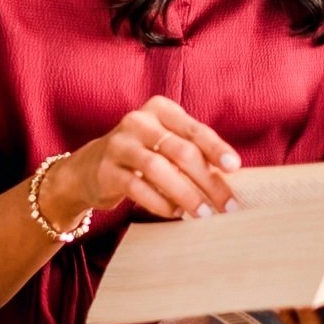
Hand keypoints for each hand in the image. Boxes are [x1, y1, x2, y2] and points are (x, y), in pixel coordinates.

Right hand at [62, 96, 241, 220]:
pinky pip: (137, 187)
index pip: (194, 129)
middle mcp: (138, 121)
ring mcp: (119, 144)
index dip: (216, 149)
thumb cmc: (140, 155)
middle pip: (180, 151)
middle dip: (208, 181)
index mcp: (159, 109)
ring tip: (204, 214)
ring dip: (186, 194)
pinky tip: (175, 212)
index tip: (234, 168)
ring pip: (158, 169)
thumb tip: (229, 177)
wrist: (89, 169)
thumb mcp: (165, 143)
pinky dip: (160, 202)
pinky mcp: (106, 170)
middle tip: (227, 206)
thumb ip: (192, 151)